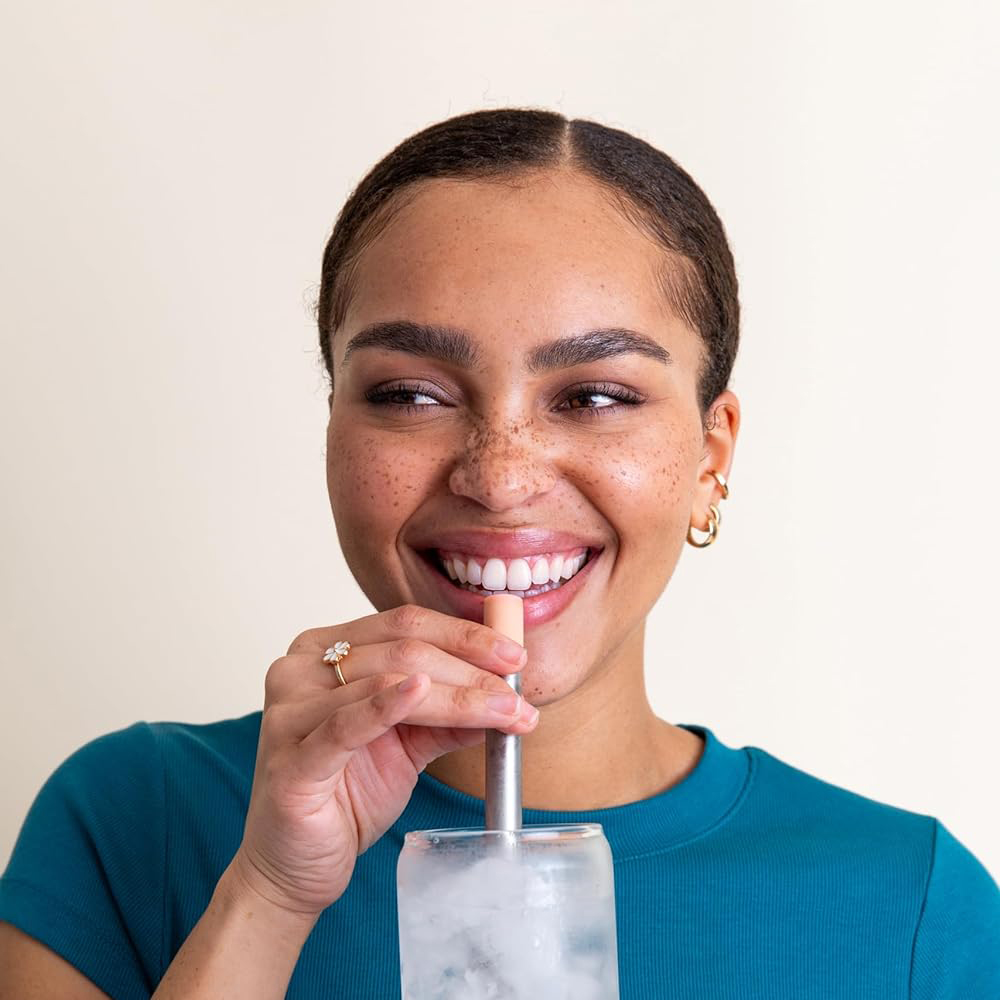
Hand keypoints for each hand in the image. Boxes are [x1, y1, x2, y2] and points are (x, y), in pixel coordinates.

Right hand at [231, 604, 537, 918]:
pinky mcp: (291, 758)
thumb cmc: (344, 796)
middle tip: (517, 692)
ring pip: (388, 681)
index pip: (405, 623)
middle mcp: (299, 669)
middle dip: (471, 669)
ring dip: (459, 697)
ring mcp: (289, 711)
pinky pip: (347, 724)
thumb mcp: (407, 743)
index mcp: (323, 650)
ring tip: (504, 712)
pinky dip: (389, 705)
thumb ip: (447, 713)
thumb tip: (507, 691)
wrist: (295, 866)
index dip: (465, 634)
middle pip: (402, 649)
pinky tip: (423, 692)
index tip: (514, 655)